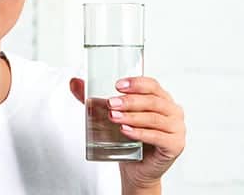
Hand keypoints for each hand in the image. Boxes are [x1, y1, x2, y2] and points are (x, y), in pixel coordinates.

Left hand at [70, 77, 185, 190]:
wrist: (135, 167)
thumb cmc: (127, 136)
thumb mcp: (110, 114)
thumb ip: (93, 98)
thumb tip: (73, 82)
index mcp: (161, 98)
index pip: (152, 84)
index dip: (136, 82)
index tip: (117, 85)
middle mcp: (173, 111)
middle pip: (153, 100)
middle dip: (130, 101)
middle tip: (111, 103)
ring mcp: (177, 128)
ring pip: (154, 118)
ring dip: (132, 116)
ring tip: (114, 117)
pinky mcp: (175, 146)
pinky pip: (158, 137)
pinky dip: (140, 133)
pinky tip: (126, 131)